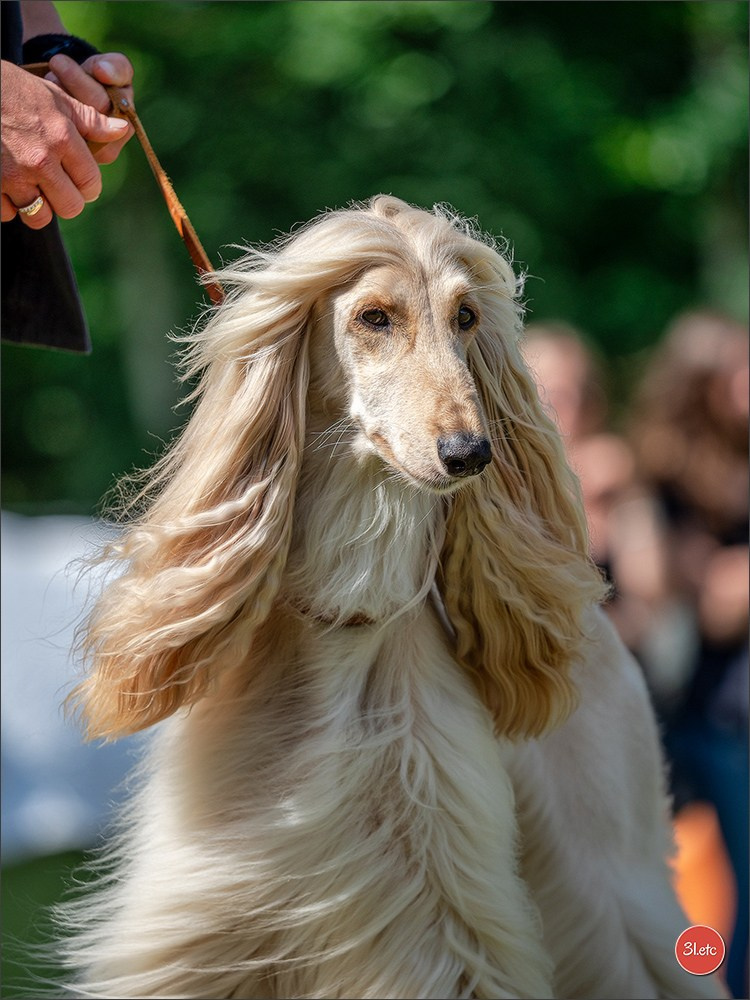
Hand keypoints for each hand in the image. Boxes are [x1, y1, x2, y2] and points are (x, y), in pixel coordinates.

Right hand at [1, 58, 129, 227]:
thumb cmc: (14, 90)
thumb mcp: (54, 98)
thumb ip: (89, 121)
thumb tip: (123, 130)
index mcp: (61, 139)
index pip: (90, 183)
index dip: (88, 187)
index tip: (80, 183)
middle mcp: (40, 161)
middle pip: (70, 207)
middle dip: (66, 201)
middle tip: (57, 188)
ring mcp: (13, 175)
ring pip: (39, 216)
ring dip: (37, 207)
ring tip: (32, 189)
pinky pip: (7, 214)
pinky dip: (9, 206)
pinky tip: (8, 187)